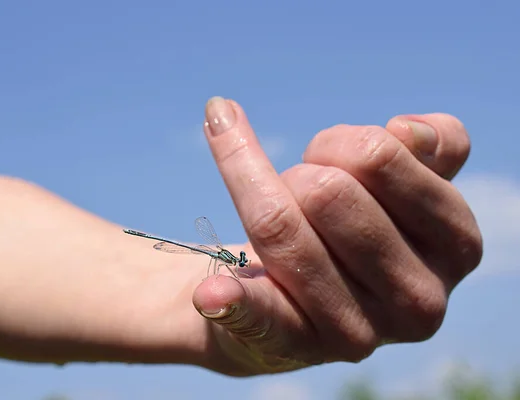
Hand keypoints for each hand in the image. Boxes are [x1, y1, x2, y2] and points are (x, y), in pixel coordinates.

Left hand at [192, 97, 482, 375]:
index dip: (334, 143)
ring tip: (264, 204)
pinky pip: (261, 314)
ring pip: (279, 228)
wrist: (311, 287)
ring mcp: (359, 331)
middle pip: (324, 192)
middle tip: (297, 191)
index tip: (323, 154)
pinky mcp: (296, 347)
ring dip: (254, 195)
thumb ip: (432, 146)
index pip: (376, 155)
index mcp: (457, 244)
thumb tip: (407, 131)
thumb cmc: (352, 224)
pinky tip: (212, 292)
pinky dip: (233, 299)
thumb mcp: (404, 181)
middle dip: (298, 175)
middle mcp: (420, 298)